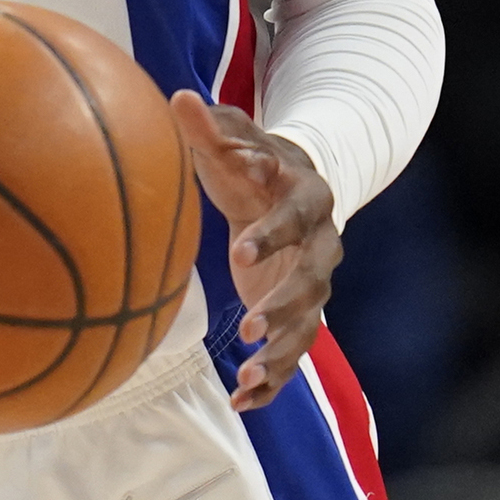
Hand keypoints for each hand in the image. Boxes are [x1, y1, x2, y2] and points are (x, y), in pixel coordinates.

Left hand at [172, 90, 339, 410]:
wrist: (289, 190)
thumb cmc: (251, 162)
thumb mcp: (233, 143)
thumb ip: (210, 128)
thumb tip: (178, 98)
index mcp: (307, 197)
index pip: (296, 216)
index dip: (273, 234)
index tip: (239, 250)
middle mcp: (322, 245)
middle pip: (316, 279)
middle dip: (286, 303)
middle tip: (252, 323)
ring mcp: (314, 285)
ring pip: (310, 326)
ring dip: (282, 353)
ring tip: (247, 375)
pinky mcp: (300, 315)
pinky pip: (295, 354)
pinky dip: (273, 380)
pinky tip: (242, 401)